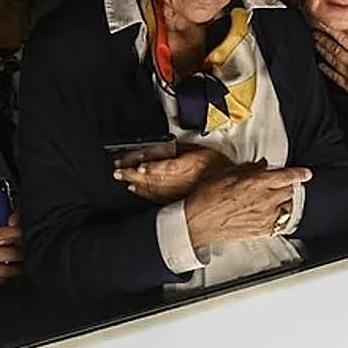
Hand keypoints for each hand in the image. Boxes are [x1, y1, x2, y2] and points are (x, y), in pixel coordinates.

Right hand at [0, 225, 22, 295]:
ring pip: (10, 269)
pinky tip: (12, 278)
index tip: (24, 231)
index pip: (4, 233)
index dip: (18, 231)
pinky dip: (8, 280)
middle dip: (24, 251)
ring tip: (25, 265)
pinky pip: (0, 282)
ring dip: (20, 267)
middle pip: (13, 252)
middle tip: (30, 250)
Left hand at [114, 146, 232, 203]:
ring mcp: (176, 194)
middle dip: (132, 174)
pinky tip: (136, 191)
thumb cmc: (216, 168)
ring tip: (123, 178)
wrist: (229, 188)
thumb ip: (177, 148)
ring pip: (151, 189)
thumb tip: (160, 147)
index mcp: (186, 167)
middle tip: (118, 170)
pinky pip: (156, 197)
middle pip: (151, 178)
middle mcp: (179, 183)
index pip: (163, 166)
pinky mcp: (176, 201)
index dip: (149, 166)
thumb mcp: (199, 150)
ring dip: (135, 183)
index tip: (136, 165)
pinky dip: (144, 193)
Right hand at [184, 161, 311, 248]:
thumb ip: (248, 170)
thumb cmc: (207, 198)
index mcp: (257, 182)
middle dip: (288, 187)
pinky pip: (279, 223)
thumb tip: (260, 166)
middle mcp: (265, 200)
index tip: (305, 173)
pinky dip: (278, 217)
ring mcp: (265, 217)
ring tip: (274, 200)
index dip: (299, 174)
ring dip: (284, 202)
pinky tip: (269, 214)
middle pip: (290, 191)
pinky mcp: (262, 230)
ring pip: (287, 207)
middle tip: (281, 185)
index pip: (288, 176)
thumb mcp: (227, 174)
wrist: (198, 222)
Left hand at [313, 23, 347, 114]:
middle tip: (314, 31)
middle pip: (335, 49)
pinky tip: (319, 65)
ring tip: (314, 43)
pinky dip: (326, 70)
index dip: (333, 31)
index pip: (346, 40)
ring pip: (332, 60)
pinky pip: (334, 76)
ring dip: (322, 51)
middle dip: (324, 39)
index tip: (324, 25)